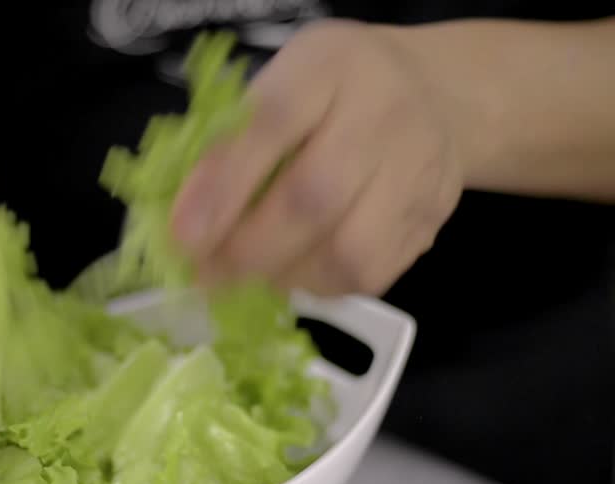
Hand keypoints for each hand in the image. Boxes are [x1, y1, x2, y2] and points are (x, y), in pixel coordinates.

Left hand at [172, 20, 466, 295]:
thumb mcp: (281, 81)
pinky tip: (295, 272)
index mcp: (331, 66)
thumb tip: (188, 217)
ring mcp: (417, 172)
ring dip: (284, 276)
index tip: (182, 235)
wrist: (433, 94)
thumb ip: (238, 136)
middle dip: (247, 249)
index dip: (224, 184)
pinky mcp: (430, 220)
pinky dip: (319, 285)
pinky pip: (370, 275)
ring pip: (347, 251)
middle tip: (206, 273)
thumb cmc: (334, 91)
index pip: (274, 122)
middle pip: (314, 198)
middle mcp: (385, 114)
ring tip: (250, 276)